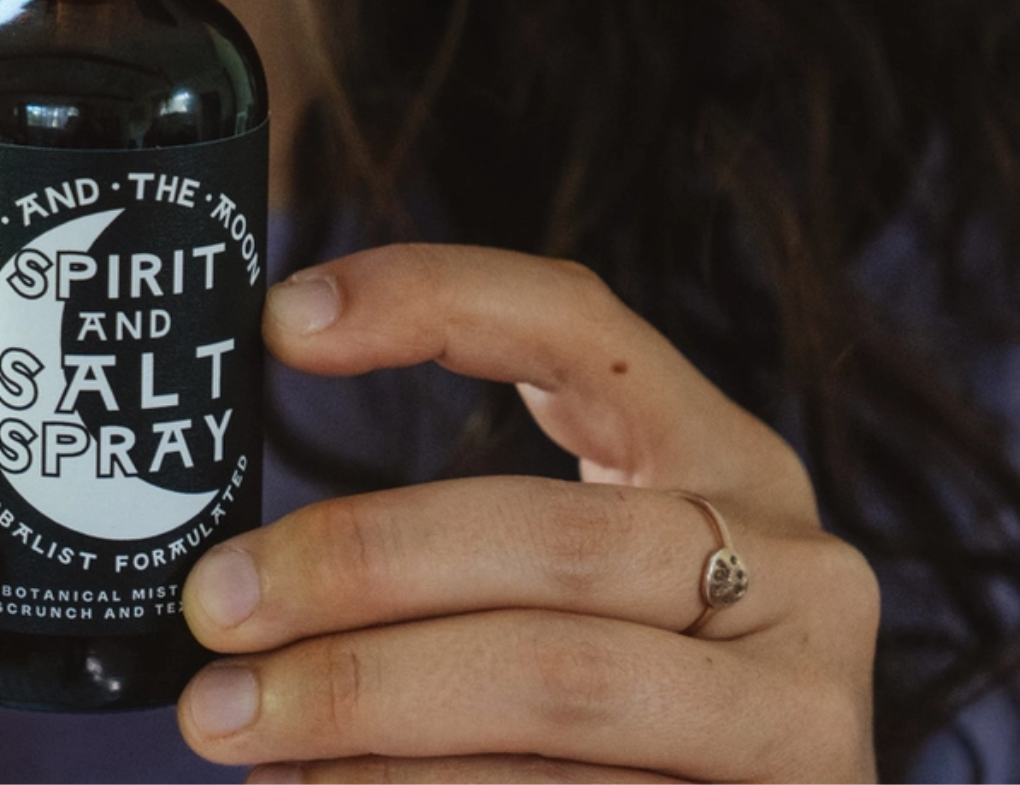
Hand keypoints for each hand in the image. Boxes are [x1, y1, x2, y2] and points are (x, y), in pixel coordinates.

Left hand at [176, 247, 879, 783]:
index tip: (280, 320)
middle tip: (215, 603)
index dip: (430, 299)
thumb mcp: (597, 589)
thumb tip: (247, 549)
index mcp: (732, 459)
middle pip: (546, 537)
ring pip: (551, 683)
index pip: (574, 324)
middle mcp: (797, 568)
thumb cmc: (642, 715)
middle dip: (359, 564)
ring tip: (231, 721)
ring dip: (363, 706)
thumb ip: (478, 544)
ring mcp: (804, 713)